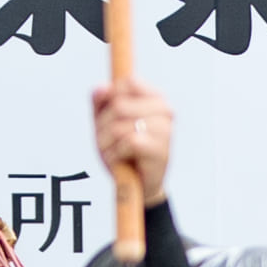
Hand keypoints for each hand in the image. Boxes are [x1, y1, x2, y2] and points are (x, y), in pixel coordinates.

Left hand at [92, 73, 172, 205]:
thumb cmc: (121, 149)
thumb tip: (101, 88)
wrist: (136, 184)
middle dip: (102, 126)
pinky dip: (115, 155)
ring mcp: (166, 130)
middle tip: (107, 140)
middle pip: (118, 105)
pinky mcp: (161, 150)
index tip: (106, 113)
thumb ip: (101, 102)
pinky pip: (128, 143)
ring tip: (114, 152)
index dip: (110, 96)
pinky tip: (120, 160)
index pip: (129, 82)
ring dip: (106, 143)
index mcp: (154, 98)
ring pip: (120, 126)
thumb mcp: (104, 122)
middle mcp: (165, 110)